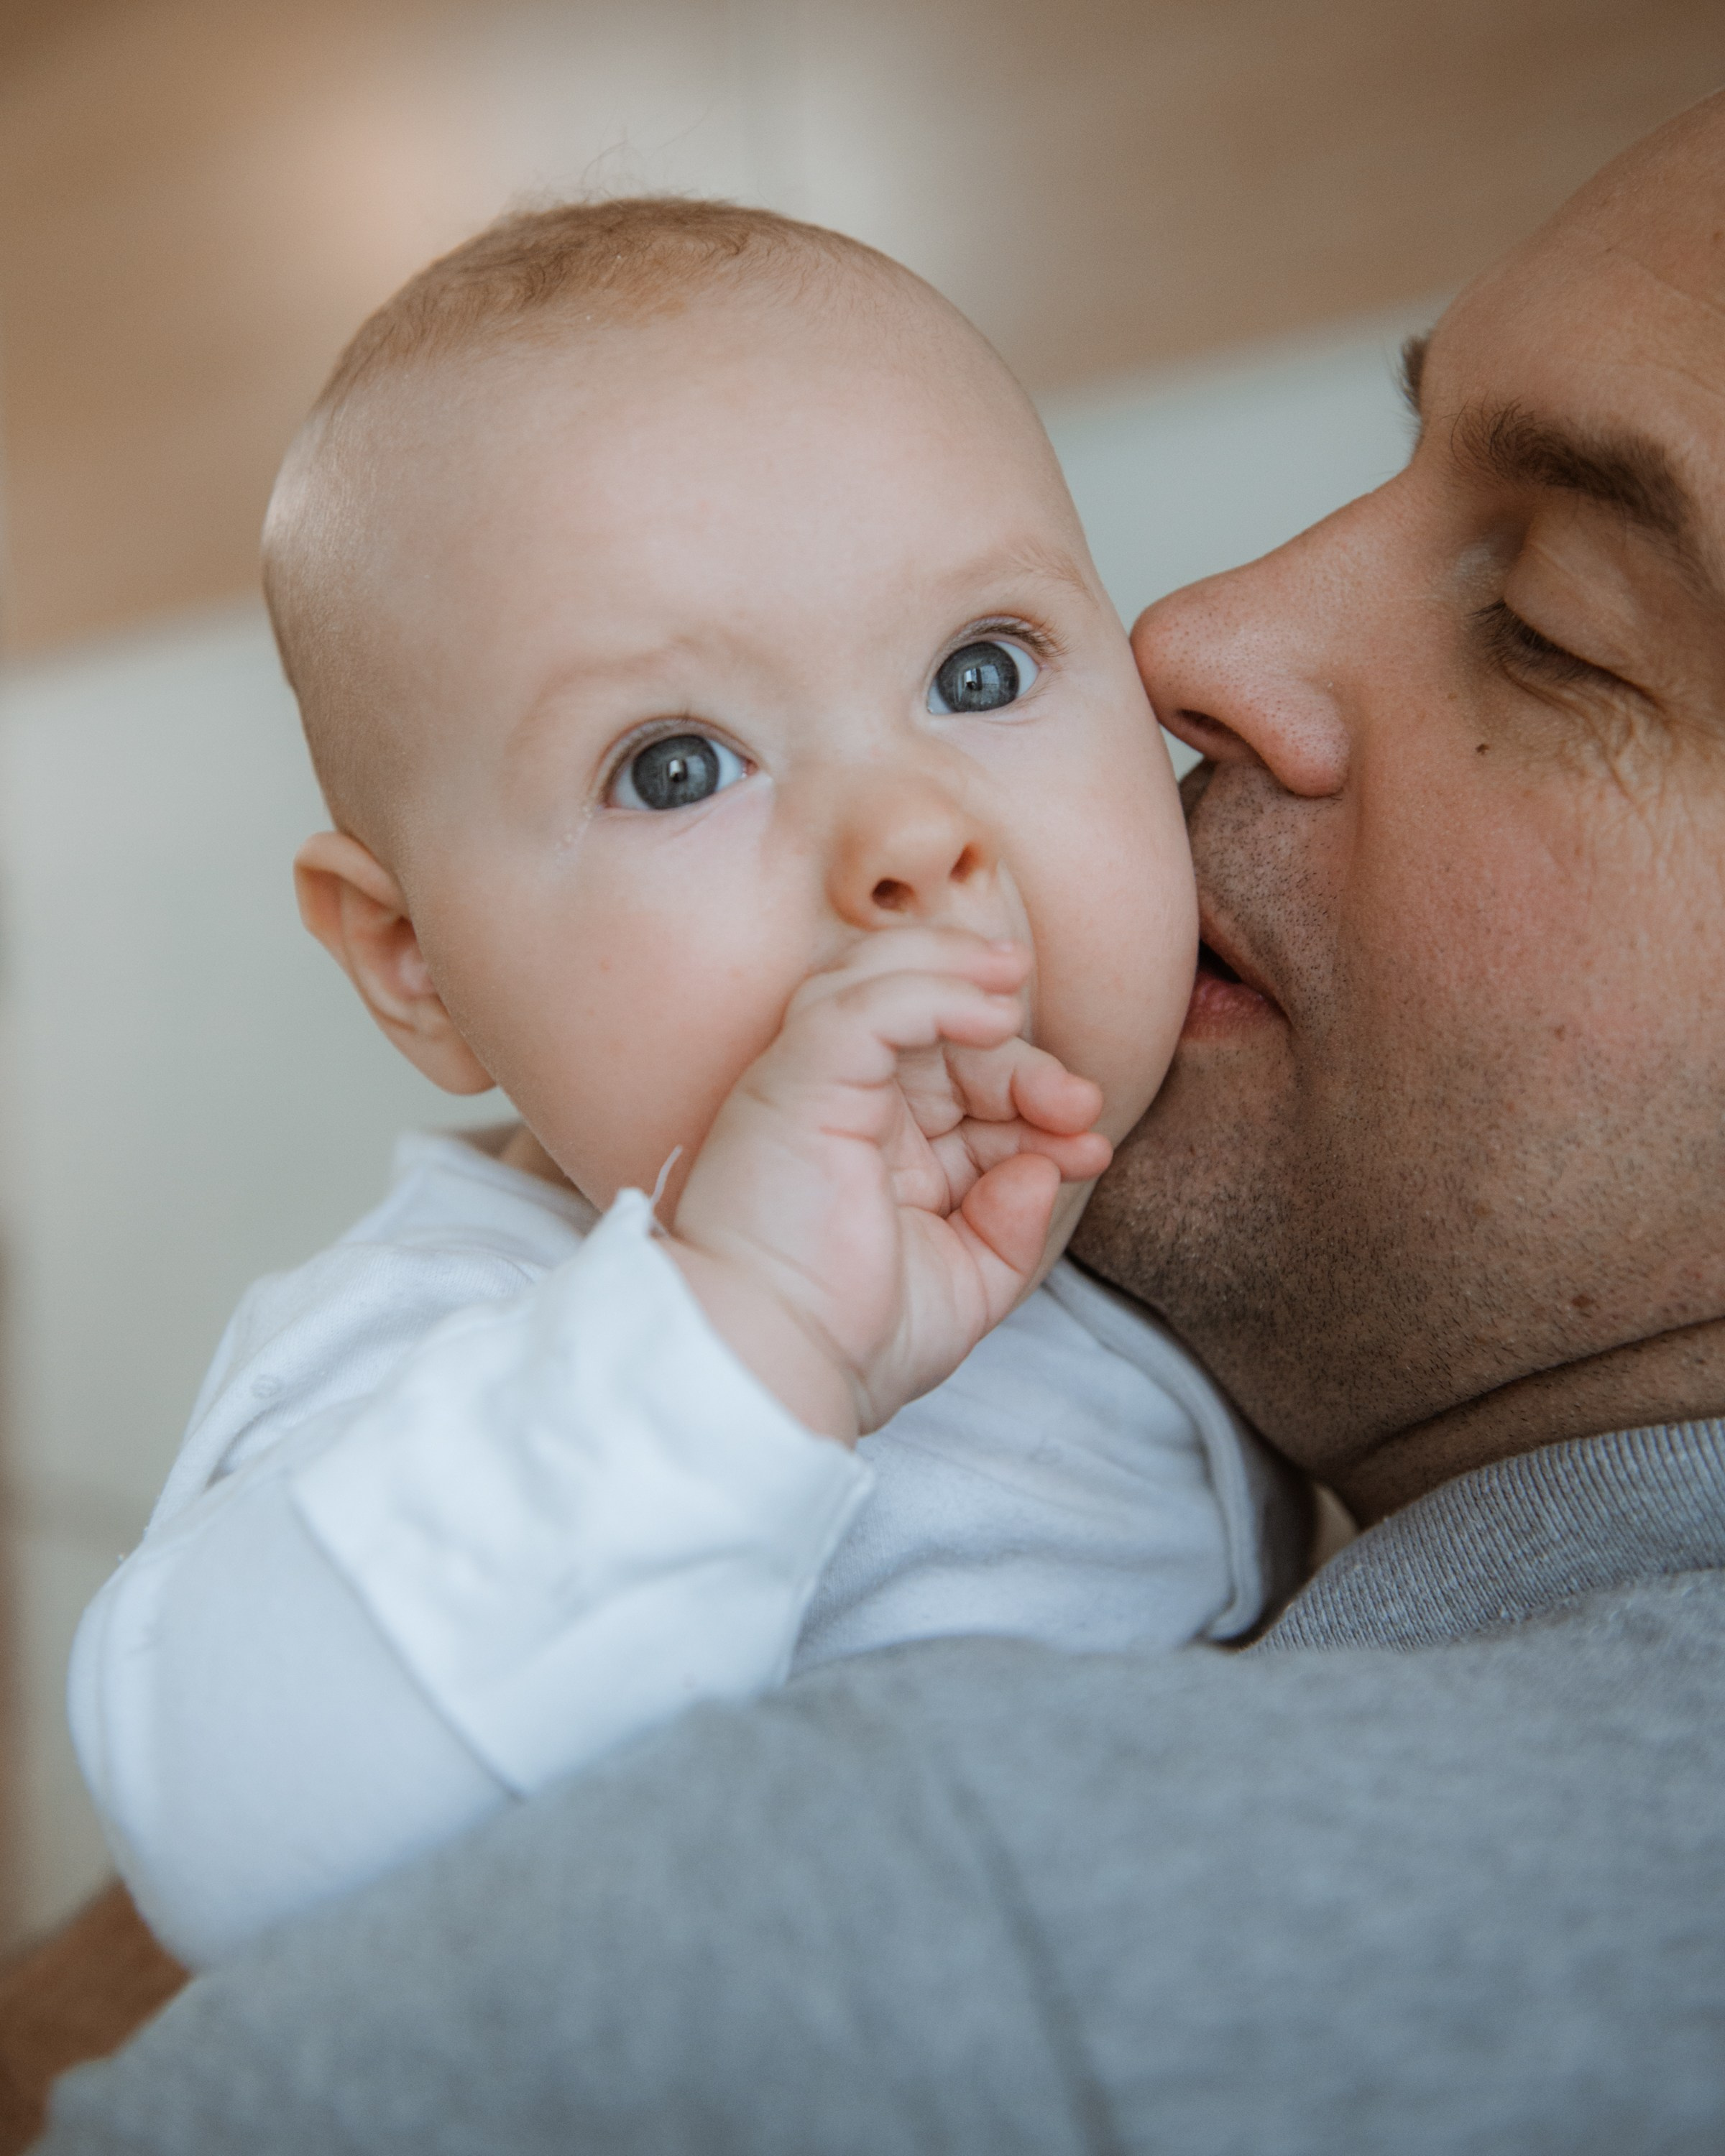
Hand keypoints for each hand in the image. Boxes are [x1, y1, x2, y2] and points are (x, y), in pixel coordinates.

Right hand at [666, 927, 1110, 1441]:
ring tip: (1020, 986)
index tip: (1088, 1148)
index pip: (964, 1087)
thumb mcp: (966, 1284)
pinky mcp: (796, 1077)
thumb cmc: (852, 1341)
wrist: (779, 1369)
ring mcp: (813, 1085)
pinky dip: (934, 992)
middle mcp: (844, 1106)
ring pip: (880, 981)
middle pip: (935, 1031)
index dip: (1034, 1102)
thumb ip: (1011, 1225)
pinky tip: (993, 1015)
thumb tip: (1045, 1166)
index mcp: (881, 1149)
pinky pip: (867, 1004)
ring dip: (961, 974)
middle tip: (1076, 1104)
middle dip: (1017, 1055)